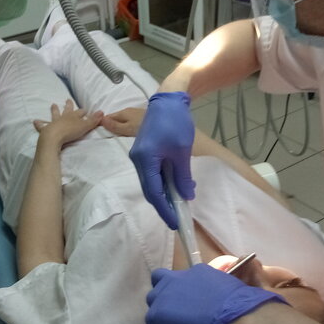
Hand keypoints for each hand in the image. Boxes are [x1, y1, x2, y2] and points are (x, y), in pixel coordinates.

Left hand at [33, 99, 102, 148]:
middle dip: (68, 105)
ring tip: (53, 105)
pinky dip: (39, 124)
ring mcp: (54, 122)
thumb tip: (102, 112)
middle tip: (67, 99)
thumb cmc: (70, 132)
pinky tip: (35, 121)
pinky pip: (42, 126)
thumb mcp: (85, 126)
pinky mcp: (46, 129)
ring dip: (54, 110)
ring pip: (54, 115)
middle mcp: (63, 118)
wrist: (54, 137)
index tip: (85, 109)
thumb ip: (93, 120)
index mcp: (73, 117)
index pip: (80, 112)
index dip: (83, 111)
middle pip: (66, 110)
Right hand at [101, 106, 145, 136]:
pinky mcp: (142, 117)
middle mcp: (128, 110)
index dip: (103, 125)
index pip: (108, 117)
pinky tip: (130, 132)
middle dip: (111, 126)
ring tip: (119, 136)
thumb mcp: (127, 129)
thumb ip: (114, 125)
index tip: (99, 133)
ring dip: (120, 126)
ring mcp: (136, 113)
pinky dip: (128, 126)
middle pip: (115, 118)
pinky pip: (130, 121)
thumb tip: (100, 119)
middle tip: (109, 137)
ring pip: (123, 119)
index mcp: (123, 112)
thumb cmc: (145, 126)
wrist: (164, 124)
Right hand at [129, 92, 195, 228]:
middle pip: (149, 189)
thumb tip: (186, 196)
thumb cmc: (175, 122)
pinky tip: (175, 187)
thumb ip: (182, 176)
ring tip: (179, 204)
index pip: (153, 192)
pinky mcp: (143, 152)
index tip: (175, 222)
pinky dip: (162, 183)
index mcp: (144, 159)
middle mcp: (137, 160)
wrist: (167, 100)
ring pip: (150, 182)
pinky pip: (151, 173)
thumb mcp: (182, 151)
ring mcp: (138, 156)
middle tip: (177, 218)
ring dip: (164, 194)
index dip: (164, 209)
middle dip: (163, 205)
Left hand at [145, 264, 286, 323]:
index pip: (180, 277)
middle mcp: (178, 277)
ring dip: (161, 308)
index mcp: (197, 270)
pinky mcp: (160, 311)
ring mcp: (167, 292)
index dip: (182, 289)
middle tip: (177, 308)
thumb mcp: (227, 286)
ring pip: (153, 299)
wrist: (233, 314)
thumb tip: (228, 286)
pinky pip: (152, 318)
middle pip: (160, 279)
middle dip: (165, 292)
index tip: (188, 300)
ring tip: (174, 322)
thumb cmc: (238, 303)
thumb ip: (217, 286)